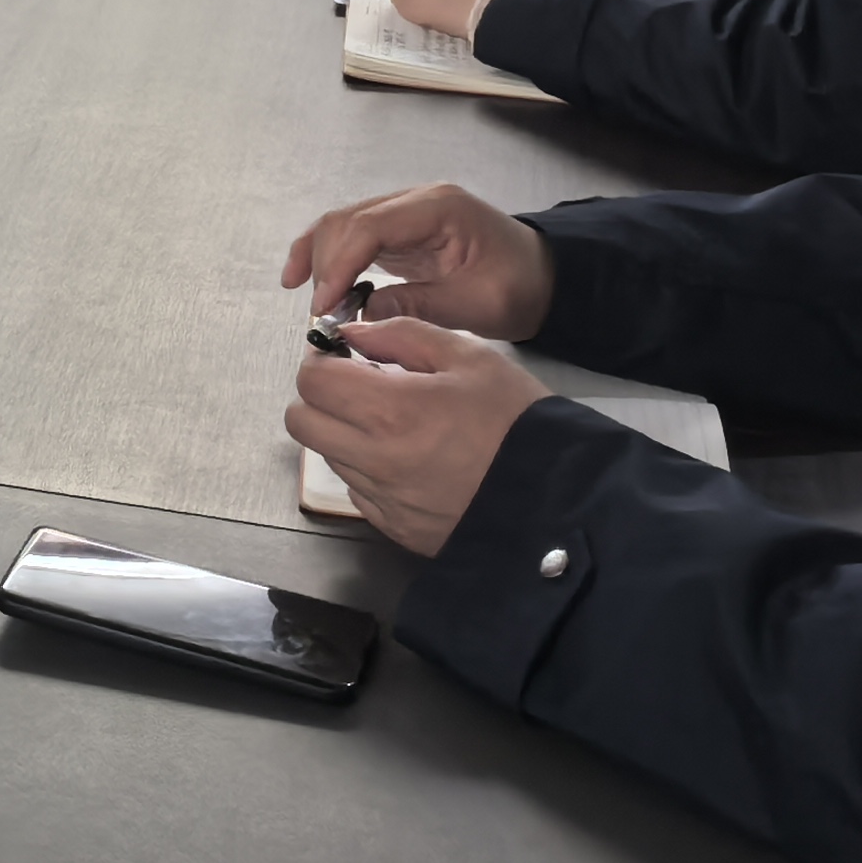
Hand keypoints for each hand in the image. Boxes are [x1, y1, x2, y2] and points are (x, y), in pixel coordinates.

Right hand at [282, 181, 552, 341]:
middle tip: (322, 314)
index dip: (340, 263)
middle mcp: (415, 201)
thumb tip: (361, 316)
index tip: (325, 304)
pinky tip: (302, 279)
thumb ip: (419, 305)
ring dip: (320, 261)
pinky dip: (326, 257)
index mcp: (439, 208)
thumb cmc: (520, 288)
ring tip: (315, 304)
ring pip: (342, 225)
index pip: (370, 225)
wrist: (545, 279)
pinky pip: (352, 238)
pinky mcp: (398, 233)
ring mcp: (405, 214)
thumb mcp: (477, 304)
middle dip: (325, 265)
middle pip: (348, 220)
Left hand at [286, 317, 550, 556]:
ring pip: (328, 457)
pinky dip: (368, 470)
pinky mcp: (396, 529)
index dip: (323, 361)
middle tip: (358, 387)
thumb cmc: (517, 419)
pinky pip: (358, 492)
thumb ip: (401, 334)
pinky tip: (408, 458)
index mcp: (391, 410)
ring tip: (392, 423)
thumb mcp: (468, 356)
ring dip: (344, 433)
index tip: (347, 358)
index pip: (312, 381)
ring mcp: (383, 500)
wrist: (560, 496)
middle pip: (302, 422)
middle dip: (320, 398)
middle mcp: (376, 460)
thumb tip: (352, 334)